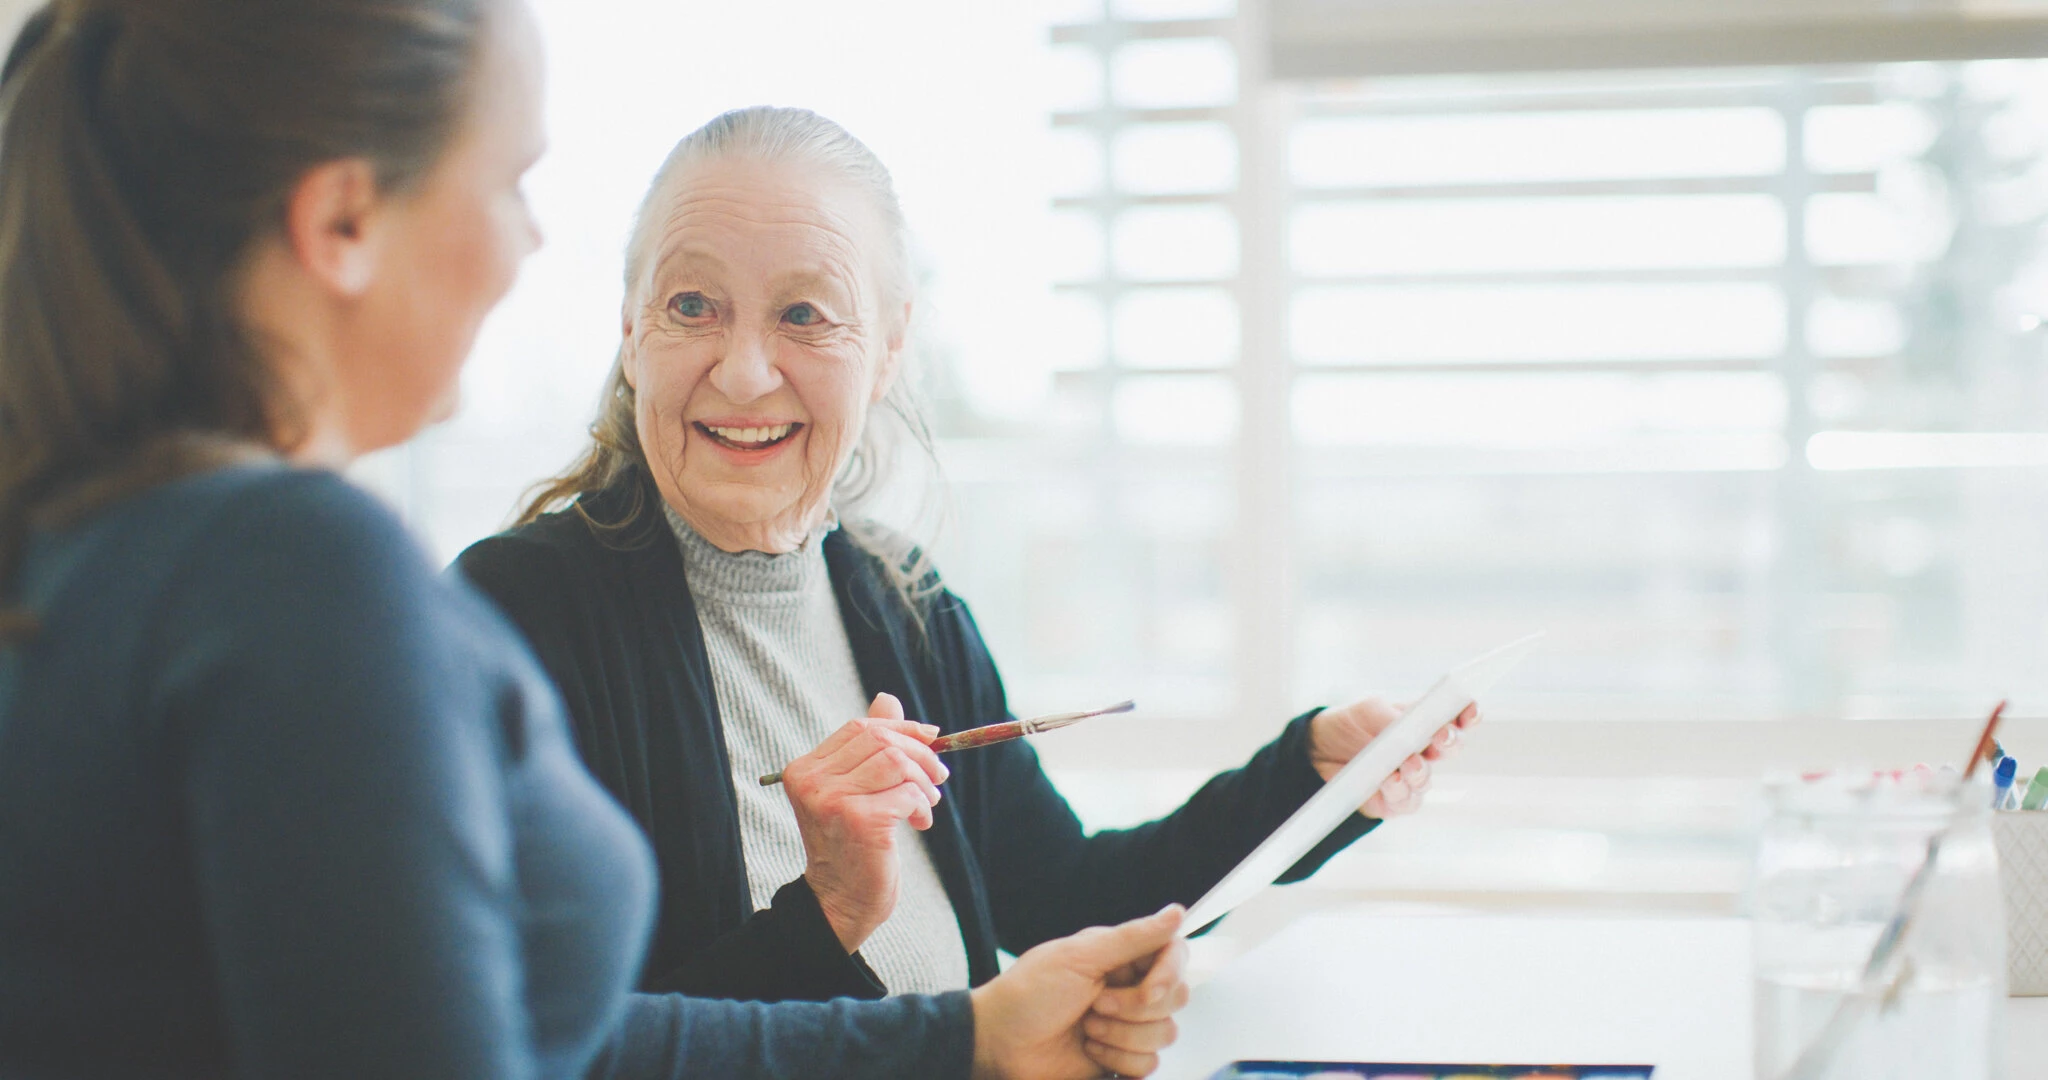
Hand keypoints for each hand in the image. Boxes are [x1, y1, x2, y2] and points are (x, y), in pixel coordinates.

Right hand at [779, 692, 947, 951]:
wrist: (840, 902)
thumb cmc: (851, 845)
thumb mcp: (856, 791)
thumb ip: (868, 747)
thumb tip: (887, 699)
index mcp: (803, 770)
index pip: (859, 728)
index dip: (901, 728)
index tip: (931, 739)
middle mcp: (812, 782)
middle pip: (880, 740)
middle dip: (919, 754)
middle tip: (938, 777)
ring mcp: (833, 800)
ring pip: (896, 762)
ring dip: (923, 782)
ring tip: (927, 803)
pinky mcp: (860, 820)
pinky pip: (907, 793)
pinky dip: (922, 805)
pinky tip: (919, 822)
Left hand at [970, 906, 1189, 1079]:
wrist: (999, 1044)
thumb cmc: (1029, 994)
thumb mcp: (1077, 957)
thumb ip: (1132, 937)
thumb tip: (1177, 913)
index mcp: (1122, 956)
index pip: (1175, 955)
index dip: (1170, 974)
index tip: (1150, 990)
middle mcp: (1130, 988)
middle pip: (1176, 998)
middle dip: (1135, 1008)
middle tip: (1095, 1005)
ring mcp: (1127, 1025)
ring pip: (1165, 1034)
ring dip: (1122, 1036)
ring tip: (1087, 1029)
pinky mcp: (1122, 1058)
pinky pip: (1149, 1065)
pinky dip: (1118, 1060)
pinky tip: (1090, 1050)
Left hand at [1307, 697, 1479, 817]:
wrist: (1320, 748)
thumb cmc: (1352, 723)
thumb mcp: (1366, 708)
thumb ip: (1388, 715)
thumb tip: (1402, 725)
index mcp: (1424, 722)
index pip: (1457, 718)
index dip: (1468, 715)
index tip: (1469, 711)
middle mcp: (1424, 751)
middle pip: (1450, 749)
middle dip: (1450, 743)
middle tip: (1441, 737)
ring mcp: (1410, 778)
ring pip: (1427, 779)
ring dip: (1420, 771)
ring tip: (1407, 763)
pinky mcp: (1393, 802)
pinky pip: (1406, 802)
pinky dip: (1400, 792)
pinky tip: (1390, 781)